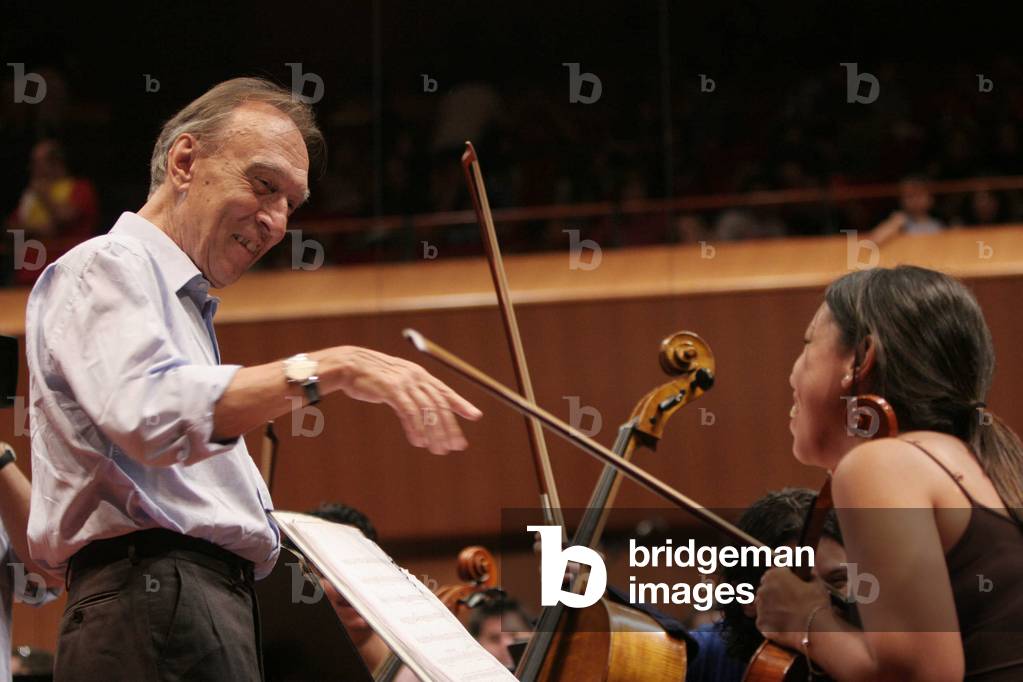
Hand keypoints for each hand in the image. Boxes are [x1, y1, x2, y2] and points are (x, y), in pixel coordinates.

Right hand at [333, 347, 481, 453]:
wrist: (349, 365)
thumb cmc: (372, 377)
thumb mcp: (397, 382)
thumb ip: (413, 392)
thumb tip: (426, 411)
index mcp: (420, 375)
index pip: (445, 391)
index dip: (461, 404)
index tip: (475, 416)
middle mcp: (416, 377)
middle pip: (440, 404)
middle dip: (450, 427)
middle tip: (457, 446)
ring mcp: (404, 382)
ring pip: (427, 411)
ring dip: (435, 433)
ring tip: (439, 450)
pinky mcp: (391, 389)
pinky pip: (408, 412)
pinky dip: (416, 429)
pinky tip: (419, 442)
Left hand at [755, 568, 829, 649]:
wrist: (816, 630)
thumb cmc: (816, 605)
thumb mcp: (817, 584)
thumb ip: (809, 576)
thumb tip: (810, 575)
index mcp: (773, 575)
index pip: (772, 575)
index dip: (782, 582)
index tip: (789, 589)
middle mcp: (763, 589)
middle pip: (766, 590)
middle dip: (776, 595)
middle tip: (790, 604)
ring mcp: (760, 607)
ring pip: (764, 606)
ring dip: (773, 609)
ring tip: (789, 616)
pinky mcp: (761, 623)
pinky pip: (764, 621)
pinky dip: (772, 624)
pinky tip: (785, 625)